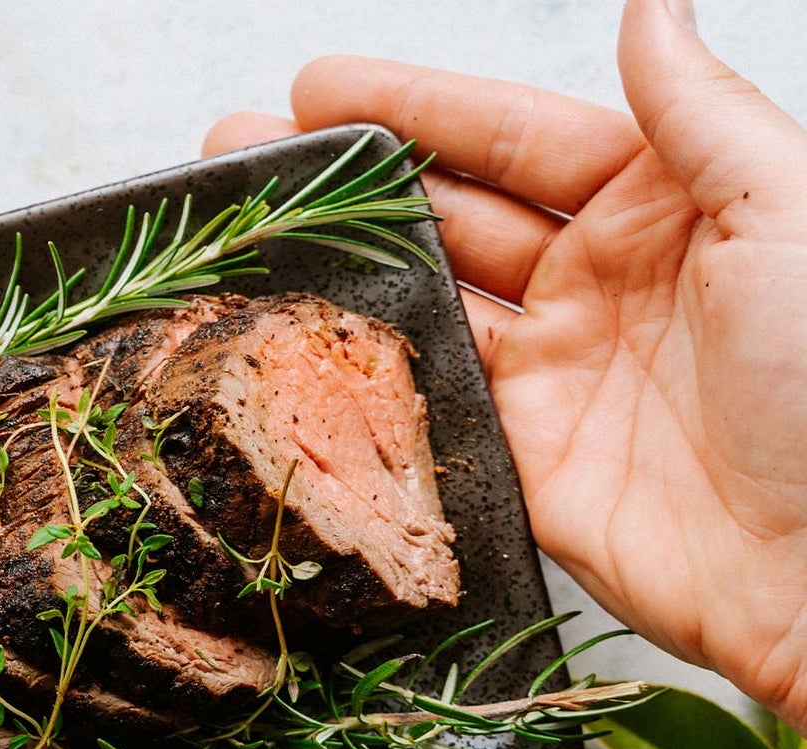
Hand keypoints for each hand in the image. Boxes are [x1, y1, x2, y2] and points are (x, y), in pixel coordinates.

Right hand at [204, 0, 806, 726]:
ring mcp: (551, 370)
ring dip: (337, 265)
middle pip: (450, 211)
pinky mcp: (520, 455)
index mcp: (666, 205)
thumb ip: (699, 111)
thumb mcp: (788, 210)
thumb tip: (649, 6)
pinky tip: (295, 334)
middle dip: (349, 181)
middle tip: (246, 155)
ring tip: (245, 235)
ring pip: (422, 299)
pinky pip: (426, 397)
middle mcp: (597, 281)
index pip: (517, 138)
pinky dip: (362, 366)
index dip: (416, 109)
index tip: (320, 88)